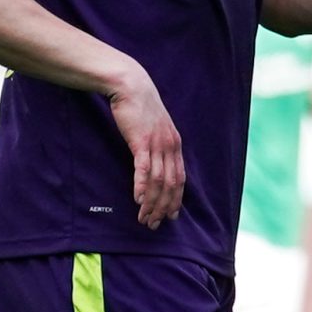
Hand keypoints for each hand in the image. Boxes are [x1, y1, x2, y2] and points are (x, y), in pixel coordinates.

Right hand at [108, 69, 185, 228]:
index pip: (180, 179)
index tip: (172, 216)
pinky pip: (144, 168)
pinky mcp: (141, 141)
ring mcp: (157, 144)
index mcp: (175, 145)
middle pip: (171, 185)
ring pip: (158, 181)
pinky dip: (141, 186)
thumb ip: (158, 145)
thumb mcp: (155, 128)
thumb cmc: (140, 108)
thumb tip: (154, 161)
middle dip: (164, 207)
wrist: (131, 86)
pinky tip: (138, 199)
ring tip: (144, 218)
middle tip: (155, 224)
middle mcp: (170, 147)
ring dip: (151, 202)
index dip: (176, 200)